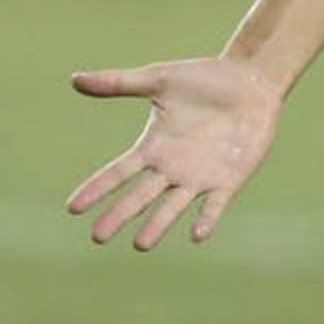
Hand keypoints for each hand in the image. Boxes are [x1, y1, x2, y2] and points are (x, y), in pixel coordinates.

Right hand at [65, 56, 282, 248]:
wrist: (251, 81)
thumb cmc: (204, 80)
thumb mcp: (159, 79)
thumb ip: (119, 82)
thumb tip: (74, 79)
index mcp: (153, 147)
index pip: (118, 173)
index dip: (97, 189)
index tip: (72, 208)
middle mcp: (171, 168)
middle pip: (140, 196)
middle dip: (120, 215)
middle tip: (98, 237)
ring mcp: (199, 177)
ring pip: (173, 206)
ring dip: (158, 224)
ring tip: (141, 244)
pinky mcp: (228, 180)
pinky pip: (215, 203)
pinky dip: (207, 217)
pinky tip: (197, 233)